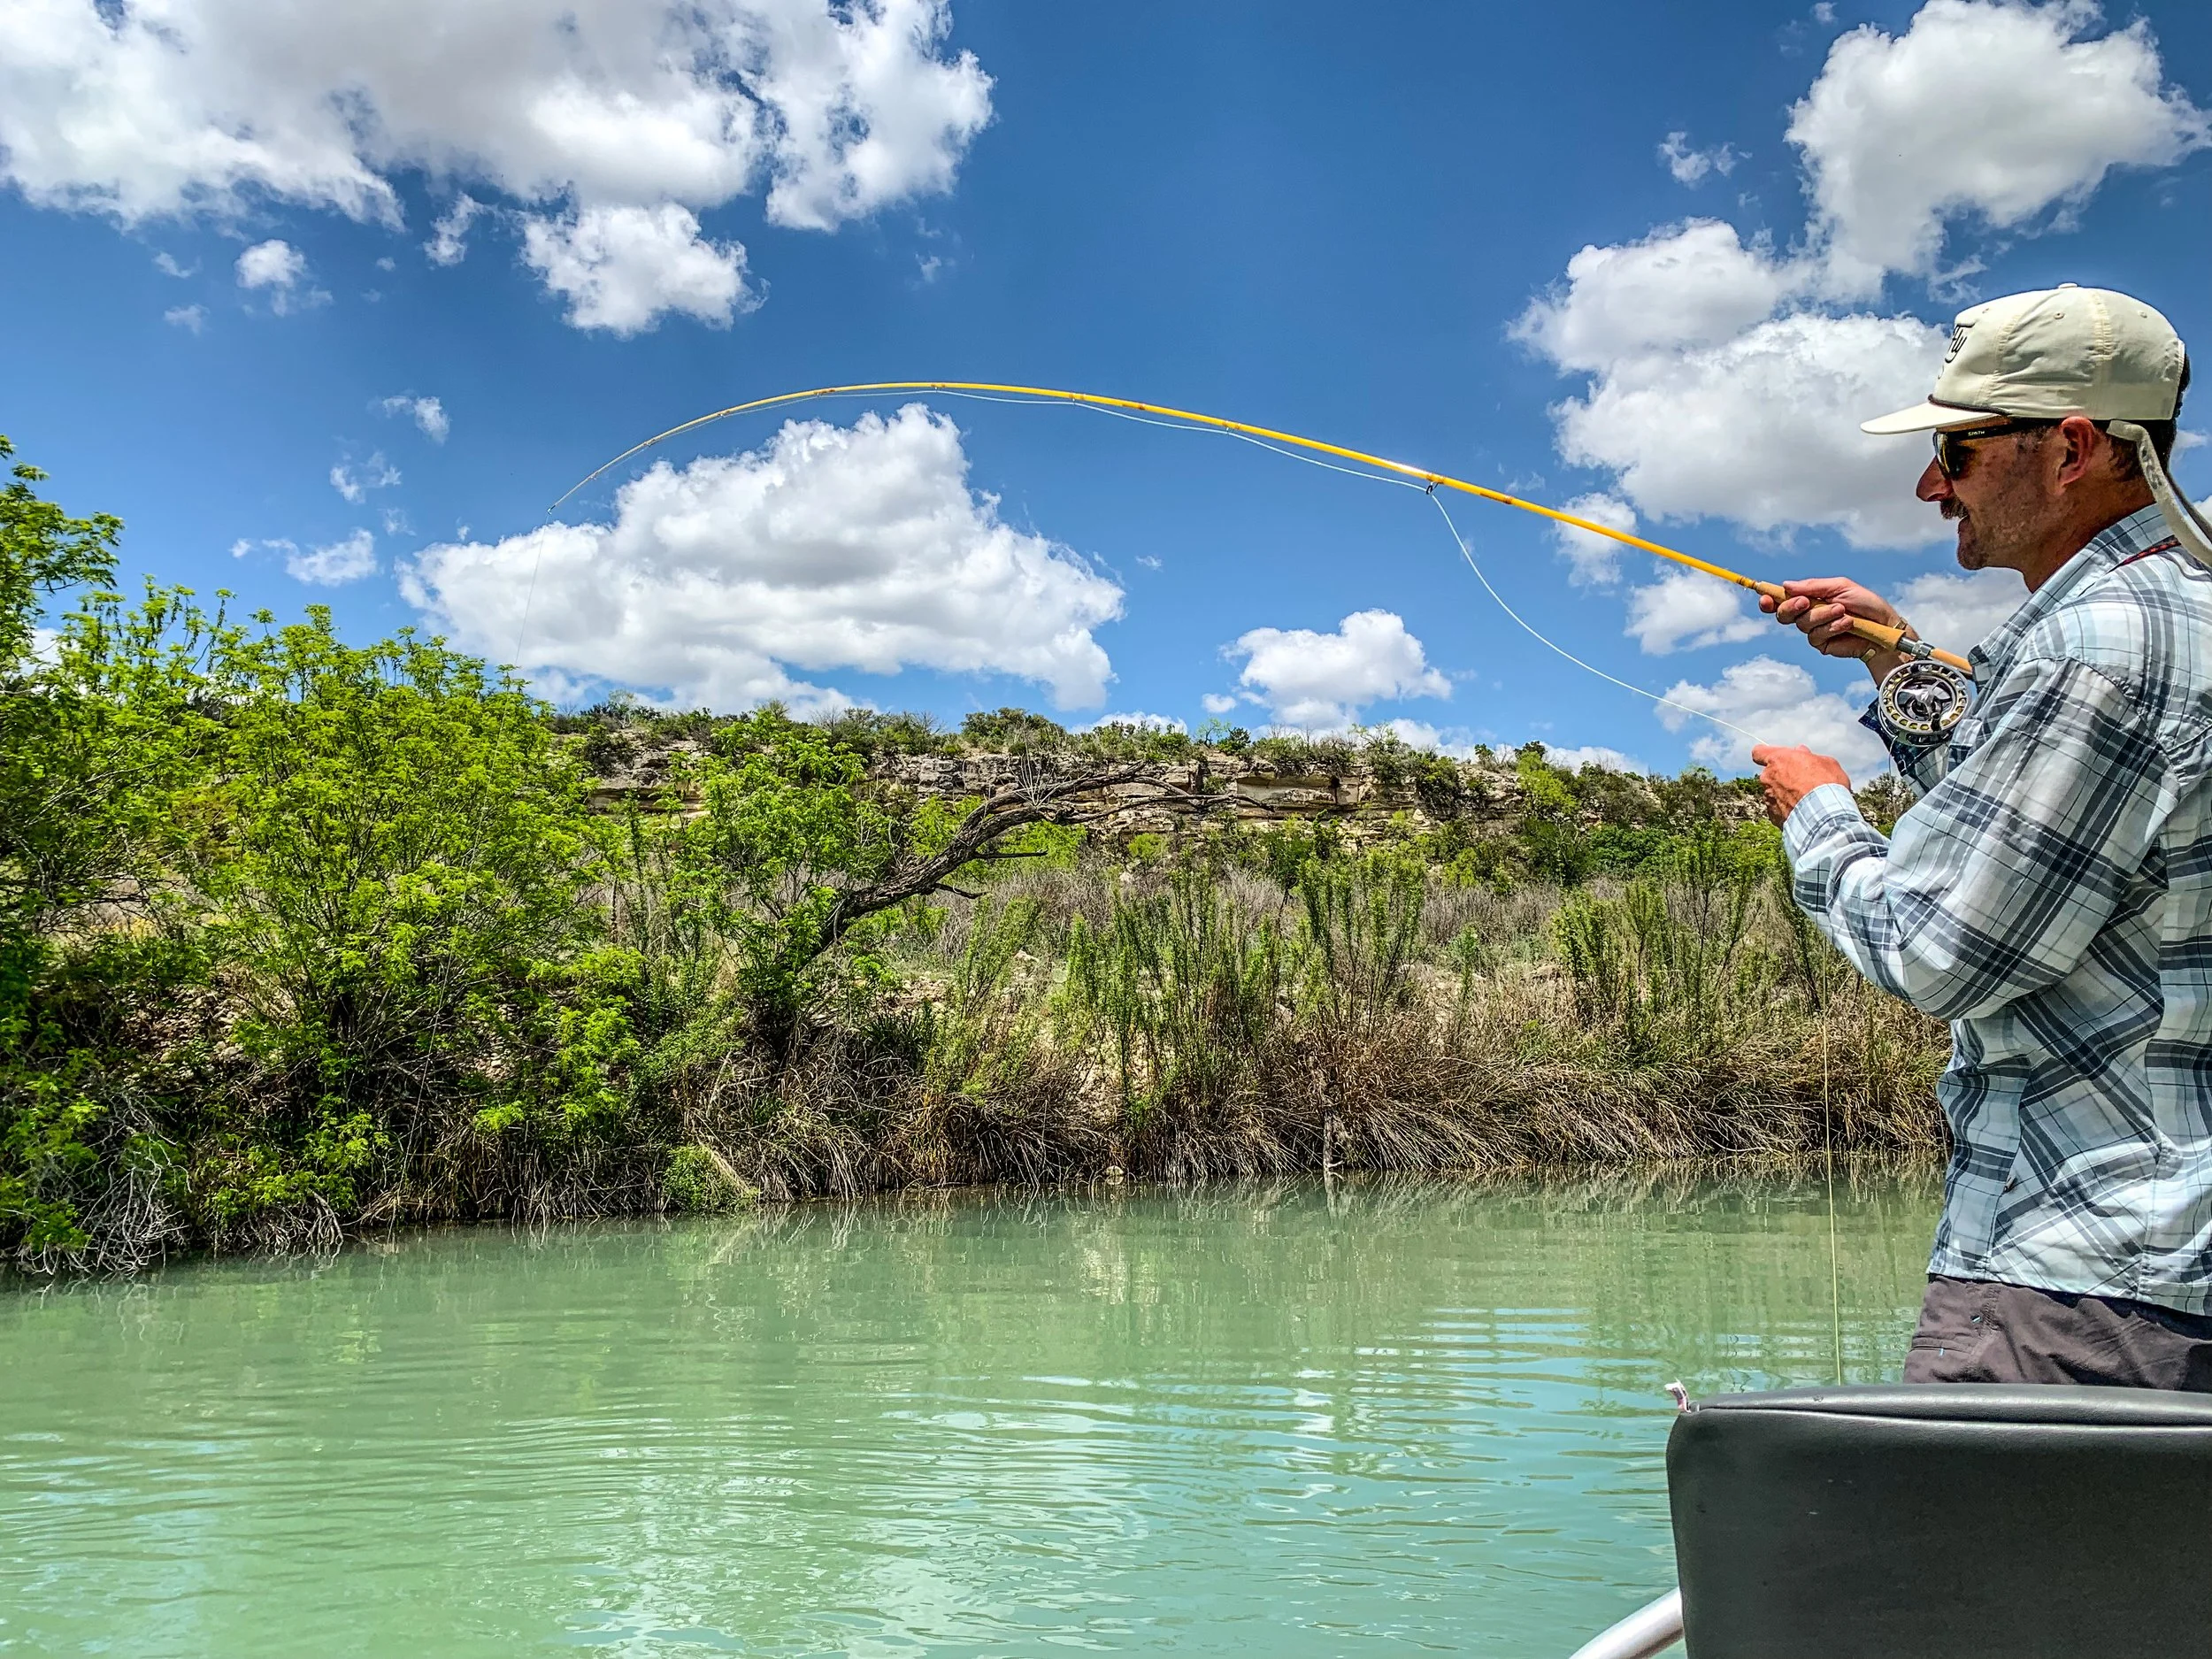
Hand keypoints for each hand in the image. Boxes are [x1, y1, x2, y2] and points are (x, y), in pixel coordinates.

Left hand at [1751, 744, 1850, 825]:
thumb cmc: (1827, 784)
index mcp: (1777, 760)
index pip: (1759, 752)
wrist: (1825, 814)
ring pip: (1773, 793)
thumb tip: (1801, 752)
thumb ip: (1808, 756)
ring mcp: (1768, 798)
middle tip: (1802, 781)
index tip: (1776, 759)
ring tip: (1806, 800)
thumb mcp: (1825, 762)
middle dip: (1783, 777)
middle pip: (1770, 775)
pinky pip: (1778, 809)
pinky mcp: (1773, 815)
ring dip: (1785, 794)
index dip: (1765, 755)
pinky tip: (1803, 812)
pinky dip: (1787, 809)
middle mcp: (1768, 778)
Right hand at [1761, 577, 1912, 681]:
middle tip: (1805, 602)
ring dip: (1822, 616)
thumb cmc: (1865, 604)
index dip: (1770, 600)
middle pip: (1784, 614)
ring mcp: (1814, 631)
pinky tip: (1847, 624)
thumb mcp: (1840, 587)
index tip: (1764, 598)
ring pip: (1802, 624)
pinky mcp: (1822, 644)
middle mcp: (1808, 615)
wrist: (1884, 626)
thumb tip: (1786, 586)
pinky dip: (1832, 627)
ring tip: (1843, 611)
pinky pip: (1816, 636)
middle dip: (1791, 607)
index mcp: (1810, 598)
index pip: (1782, 600)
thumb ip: (1813, 586)